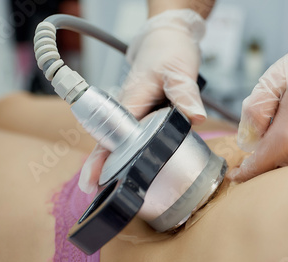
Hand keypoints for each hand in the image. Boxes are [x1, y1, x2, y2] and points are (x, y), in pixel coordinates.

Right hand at [78, 9, 206, 192]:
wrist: (168, 40)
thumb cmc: (169, 52)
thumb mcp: (179, 70)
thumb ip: (184, 92)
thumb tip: (193, 116)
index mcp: (131, 101)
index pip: (110, 134)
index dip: (101, 158)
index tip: (94, 179)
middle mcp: (128, 110)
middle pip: (108, 143)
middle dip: (101, 168)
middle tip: (95, 194)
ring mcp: (134, 114)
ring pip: (119, 143)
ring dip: (114, 165)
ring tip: (113, 193)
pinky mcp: (142, 117)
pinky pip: (133, 138)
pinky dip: (131, 155)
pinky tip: (134, 172)